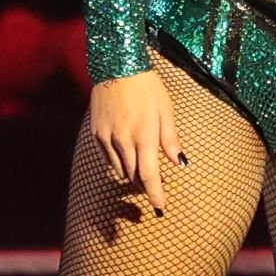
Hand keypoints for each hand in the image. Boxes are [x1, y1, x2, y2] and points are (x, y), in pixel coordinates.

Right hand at [90, 68, 183, 214]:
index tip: (161, 208)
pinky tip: (126, 157)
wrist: (116, 67)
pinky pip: (108, 159)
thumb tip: (179, 163)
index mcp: (144, 134)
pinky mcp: (96, 134)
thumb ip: (170, 139)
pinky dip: (118, 164)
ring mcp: (107, 138)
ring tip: (142, 172)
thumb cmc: (146, 87)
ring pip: (120, 170)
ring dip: (132, 175)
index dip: (155, 194)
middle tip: (156, 187)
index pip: (149, 175)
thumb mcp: (165, 110)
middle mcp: (123, 140)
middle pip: (134, 176)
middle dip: (145, 185)